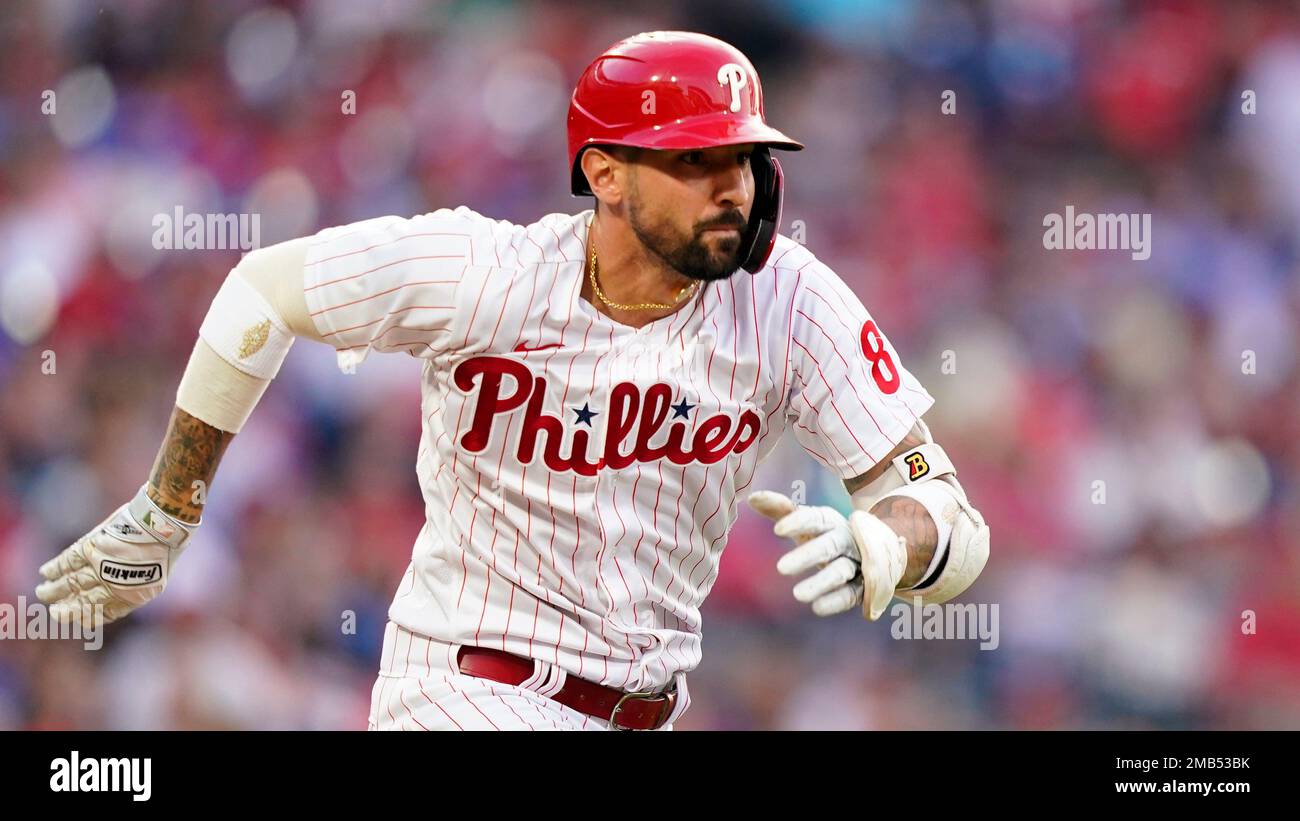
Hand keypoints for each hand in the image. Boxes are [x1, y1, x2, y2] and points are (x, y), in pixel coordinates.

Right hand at [35, 485, 195, 624]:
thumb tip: (115, 589)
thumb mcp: (158, 570)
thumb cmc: (165, 543)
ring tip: (42, 593)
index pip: (107, 612)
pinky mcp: (91, 547)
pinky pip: (68, 561)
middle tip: (54, 613)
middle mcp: (115, 584)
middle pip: (84, 601)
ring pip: (71, 583)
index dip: (90, 616)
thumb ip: (136, 581)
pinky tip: (45, 572)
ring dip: (54, 589)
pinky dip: (55, 567)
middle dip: (67, 609)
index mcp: (135, 594)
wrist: (164, 522)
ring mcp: (102, 566)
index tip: (79, 619)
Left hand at [747, 490, 907, 619]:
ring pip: (840, 571)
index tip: (777, 529)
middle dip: (807, 556)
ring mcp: (857, 563)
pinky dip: (835, 600)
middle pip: (829, 545)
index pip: (816, 518)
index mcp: (830, 521)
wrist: (872, 551)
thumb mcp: (805, 521)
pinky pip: (850, 593)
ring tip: (797, 595)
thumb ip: (780, 509)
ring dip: (821, 582)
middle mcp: (846, 540)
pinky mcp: (862, 587)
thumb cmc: (824, 534)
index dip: (799, 522)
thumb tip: (752, 497)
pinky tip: (817, 608)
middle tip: (780, 568)